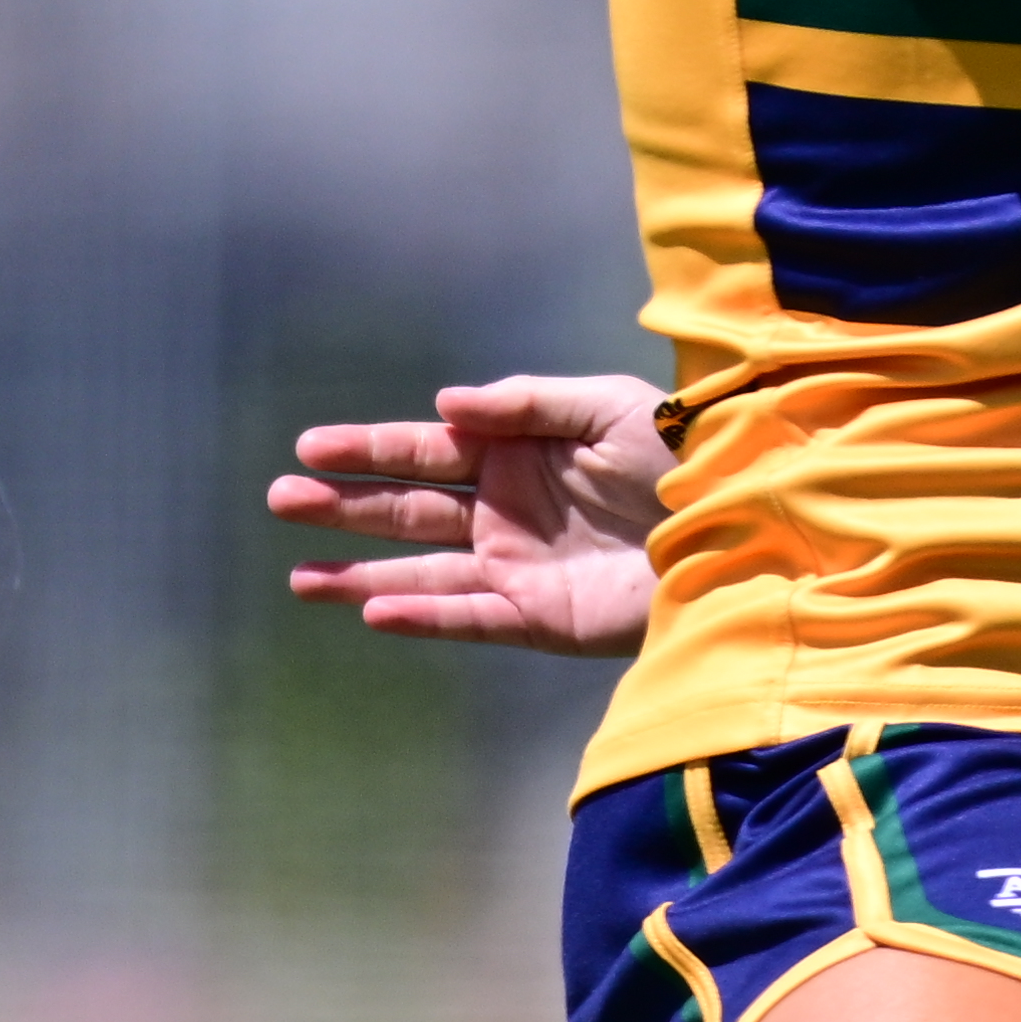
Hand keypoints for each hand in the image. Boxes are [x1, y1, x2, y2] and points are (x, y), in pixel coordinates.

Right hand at [266, 373, 666, 654]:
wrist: (739, 523)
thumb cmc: (682, 454)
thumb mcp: (606, 407)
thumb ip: (525, 403)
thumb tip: (445, 407)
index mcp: (517, 454)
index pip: (426, 451)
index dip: (368, 449)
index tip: (309, 448)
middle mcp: (506, 512)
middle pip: (409, 510)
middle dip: (345, 507)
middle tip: (281, 501)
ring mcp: (519, 567)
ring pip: (423, 572)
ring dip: (362, 575)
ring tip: (302, 578)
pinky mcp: (542, 617)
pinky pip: (470, 618)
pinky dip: (424, 616)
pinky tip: (373, 609)